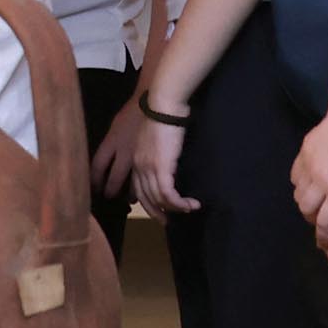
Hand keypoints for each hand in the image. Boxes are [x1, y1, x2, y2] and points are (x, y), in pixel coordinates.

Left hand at [102, 96, 196, 213]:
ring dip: (175, 208)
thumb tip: (169, 162)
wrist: (163, 106)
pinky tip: (191, 204)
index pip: (138, 189)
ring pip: (159, 199)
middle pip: (146, 199)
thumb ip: (158, 152)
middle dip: (158, 212)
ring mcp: (149, 169)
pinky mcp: (162, 168)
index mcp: (136, 160)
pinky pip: (169, 194)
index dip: (148, 203)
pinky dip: (180, 203)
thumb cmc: (163, 116)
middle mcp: (139, 168)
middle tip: (169, 221)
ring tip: (189, 209)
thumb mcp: (156, 138)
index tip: (159, 210)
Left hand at [290, 98, 327, 225]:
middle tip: (314, 215)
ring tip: (319, 230)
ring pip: (307, 208)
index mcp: (309, 148)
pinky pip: (324, 219)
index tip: (311, 194)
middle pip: (299, 192)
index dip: (304, 187)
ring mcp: (321, 180)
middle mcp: (310, 165)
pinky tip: (325, 241)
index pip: (297, 175)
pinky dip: (322, 232)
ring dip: (311, 219)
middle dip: (306, 205)